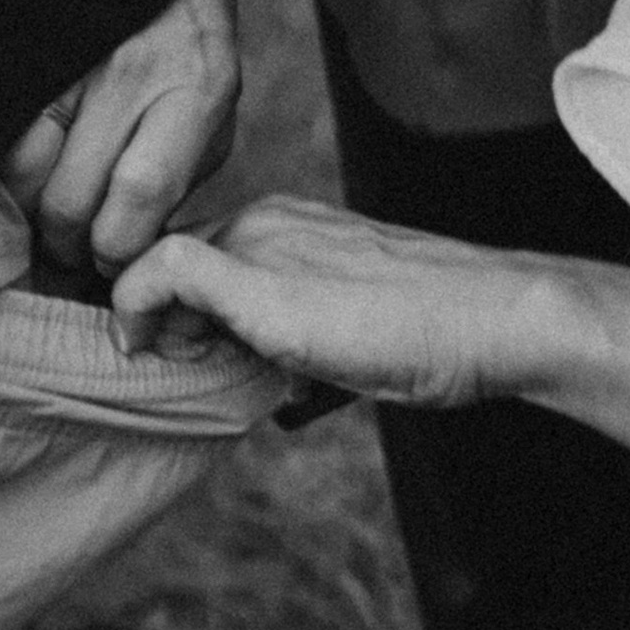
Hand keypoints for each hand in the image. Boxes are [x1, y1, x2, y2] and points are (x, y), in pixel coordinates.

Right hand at [3, 0, 241, 271]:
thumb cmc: (186, 39)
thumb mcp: (214, 107)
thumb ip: (179, 178)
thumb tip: (128, 253)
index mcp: (194, 89)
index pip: (140, 196)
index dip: (116, 249)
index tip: (109, 264)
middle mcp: (130, 73)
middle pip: (70, 199)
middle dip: (64, 247)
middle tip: (67, 253)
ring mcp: (67, 60)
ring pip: (21, 174)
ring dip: (25, 212)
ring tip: (42, 212)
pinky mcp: (21, 54)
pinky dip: (1, 171)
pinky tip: (18, 171)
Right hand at [110, 194, 539, 405]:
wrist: (501, 327)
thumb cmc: (389, 320)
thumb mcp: (267, 301)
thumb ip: (186, 278)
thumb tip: (128, 285)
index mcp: (256, 227)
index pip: (162, 260)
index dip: (140, 312)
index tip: (141, 363)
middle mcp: (288, 237)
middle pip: (207, 289)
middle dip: (192, 338)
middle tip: (198, 384)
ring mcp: (329, 269)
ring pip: (256, 318)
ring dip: (241, 358)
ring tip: (252, 394)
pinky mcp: (364, 307)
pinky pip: (306, 341)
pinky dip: (294, 373)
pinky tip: (307, 402)